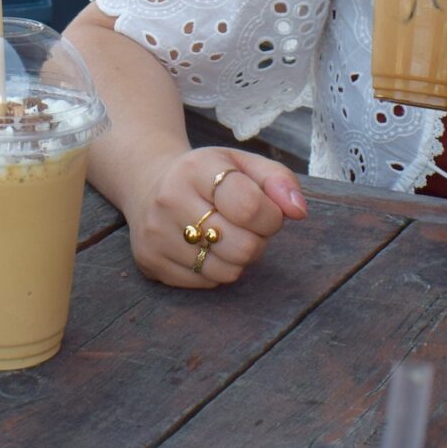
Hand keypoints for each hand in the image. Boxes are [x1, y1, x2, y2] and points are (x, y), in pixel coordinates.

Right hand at [129, 147, 307, 289]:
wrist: (147, 184)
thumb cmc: (208, 176)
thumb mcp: (242, 164)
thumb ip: (279, 181)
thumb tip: (299, 211)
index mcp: (196, 168)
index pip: (250, 207)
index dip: (271, 217)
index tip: (268, 212)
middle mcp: (170, 200)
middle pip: (242, 247)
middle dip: (257, 240)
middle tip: (246, 227)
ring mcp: (156, 234)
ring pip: (226, 271)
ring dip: (237, 259)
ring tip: (225, 236)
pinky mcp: (151, 261)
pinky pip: (205, 283)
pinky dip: (214, 269)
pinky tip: (203, 247)